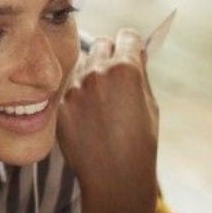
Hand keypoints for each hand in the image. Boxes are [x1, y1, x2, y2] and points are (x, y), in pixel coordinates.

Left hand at [56, 28, 158, 199]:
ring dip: (91, 74)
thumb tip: (135, 54)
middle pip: (101, 44)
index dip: (132, 45)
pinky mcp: (60, 105)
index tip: (131, 52)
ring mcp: (75, 88)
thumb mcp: (150, 104)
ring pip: (82, 66)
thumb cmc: (140, 142)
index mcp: (126, 68)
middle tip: (115, 75)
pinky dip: (77, 97)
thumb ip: (139, 75)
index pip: (127, 36)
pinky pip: (69, 89)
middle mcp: (97, 72)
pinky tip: (87, 117)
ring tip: (101, 101)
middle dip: (109, 55)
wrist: (115, 176)